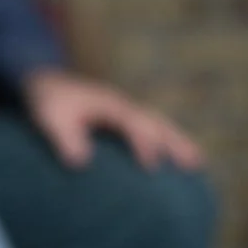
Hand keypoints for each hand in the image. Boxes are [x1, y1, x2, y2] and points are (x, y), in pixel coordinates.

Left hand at [24, 68, 203, 170]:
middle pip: (157, 123)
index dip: (143, 142)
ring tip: (197, 165)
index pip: (132, 123)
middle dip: (175, 143)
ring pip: (160, 126)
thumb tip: (82, 162)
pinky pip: (153, 130)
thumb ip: (65, 138)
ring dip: (179, 143)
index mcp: (110, 105)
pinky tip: (179, 162)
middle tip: (193, 164)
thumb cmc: (51, 103)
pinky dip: (169, 143)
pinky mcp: (126, 121)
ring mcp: (128, 112)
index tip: (152, 164)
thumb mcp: (50, 119)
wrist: (49, 83)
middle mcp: (125, 107)